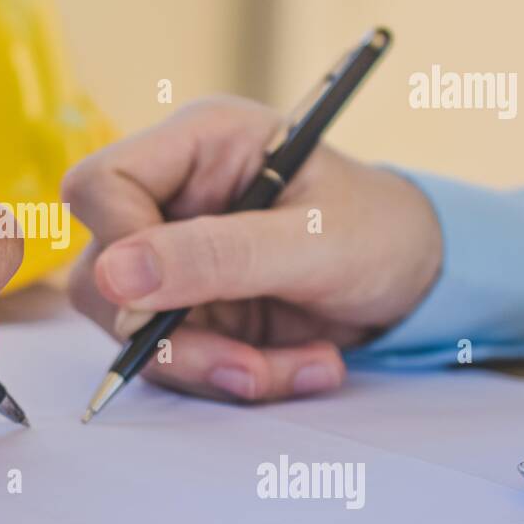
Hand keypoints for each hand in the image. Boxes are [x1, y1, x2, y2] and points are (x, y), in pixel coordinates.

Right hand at [61, 97, 442, 402]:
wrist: (423, 279)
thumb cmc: (382, 231)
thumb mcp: (314, 241)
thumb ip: (218, 255)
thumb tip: (114, 276)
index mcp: (199, 144)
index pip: (100, 185)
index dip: (117, 245)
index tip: (159, 298)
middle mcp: (173, 198)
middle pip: (103, 273)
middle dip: (172, 335)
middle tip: (248, 365)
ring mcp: (178, 259)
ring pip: (135, 331)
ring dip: (214, 367)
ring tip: (303, 366)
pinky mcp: (192, 310)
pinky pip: (178, 361)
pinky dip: (237, 378)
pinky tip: (303, 365)